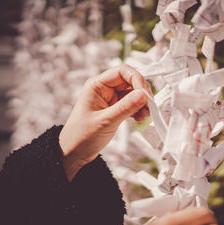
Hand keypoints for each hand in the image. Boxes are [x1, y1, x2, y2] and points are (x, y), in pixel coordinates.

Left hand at [59, 65, 150, 180]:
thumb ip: (125, 107)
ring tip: (145, 116)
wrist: (74, 152)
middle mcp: (104, 89)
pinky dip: (138, 109)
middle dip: (142, 93)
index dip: (137, 79)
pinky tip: (140, 118)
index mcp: (97, 85)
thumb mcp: (105, 121)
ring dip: (142, 102)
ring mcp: (110, 99)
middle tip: (149, 107)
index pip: (122, 71)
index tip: (145, 94)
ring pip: (132, 93)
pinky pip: (131, 104)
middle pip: (130, 81)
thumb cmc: (81, 136)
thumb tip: (143, 95)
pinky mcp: (115, 109)